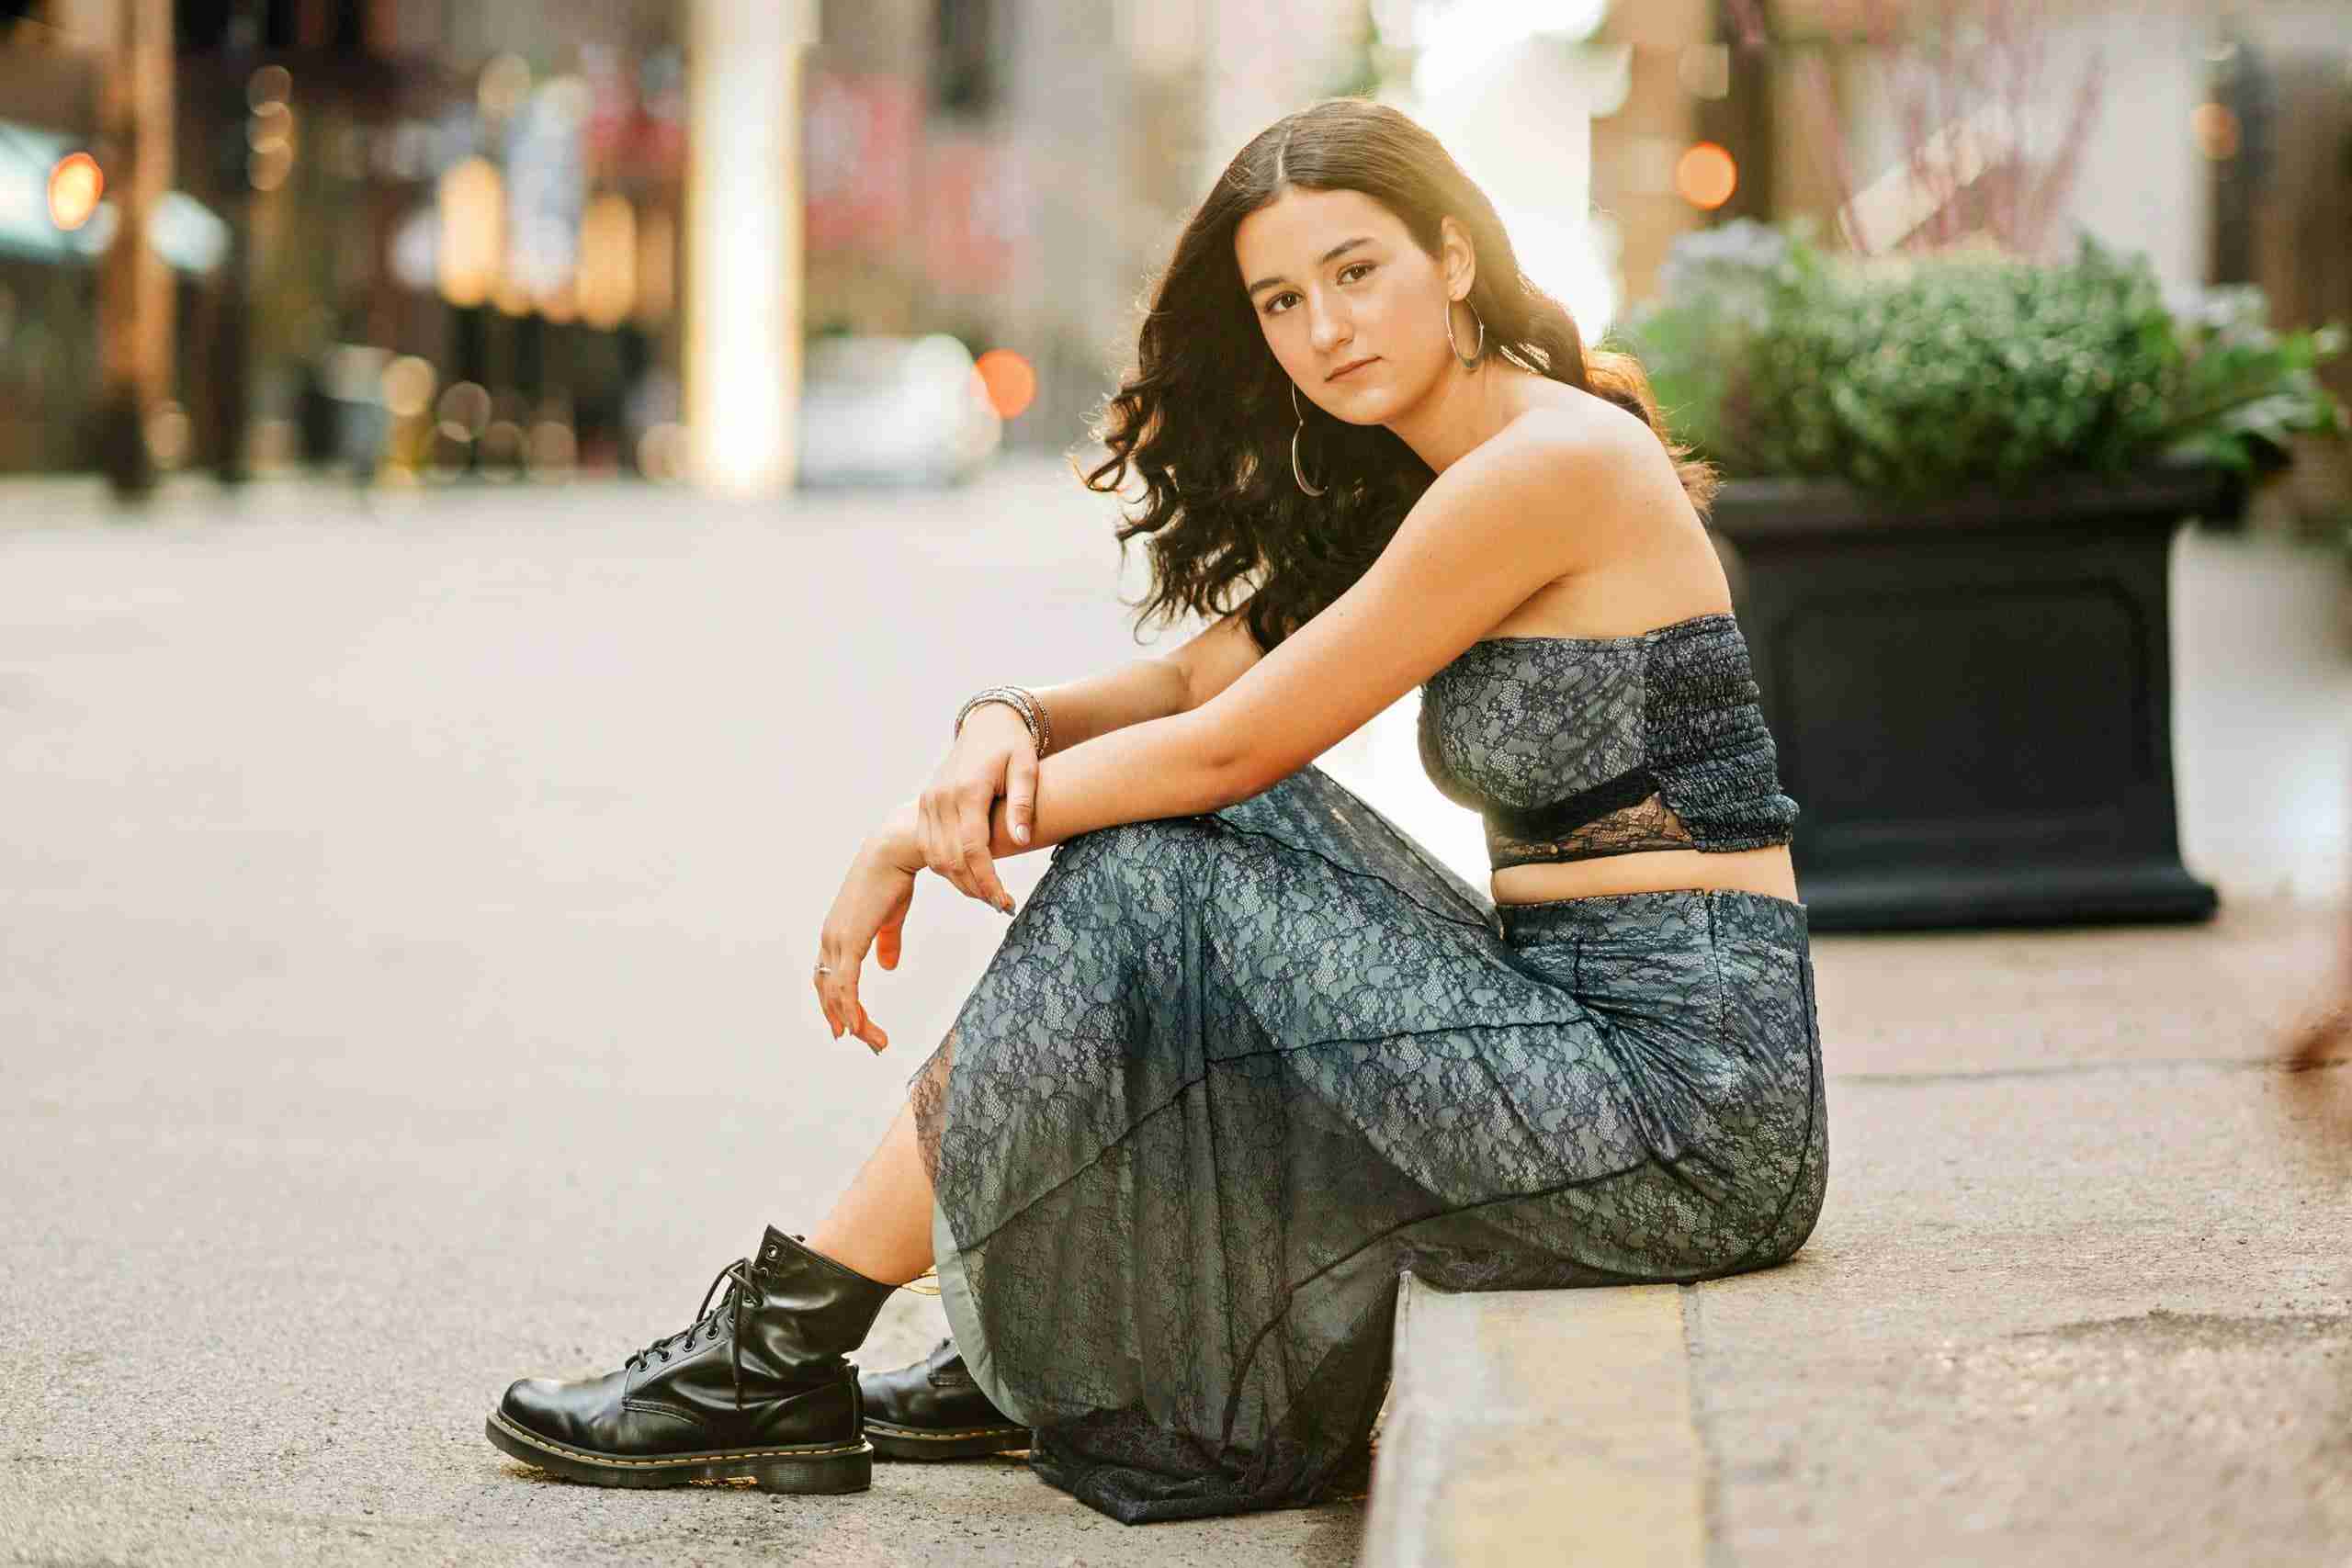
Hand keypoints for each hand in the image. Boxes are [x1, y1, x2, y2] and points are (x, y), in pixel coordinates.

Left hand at [812, 836, 916, 1053]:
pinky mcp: (849, 942)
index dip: (834, 1003)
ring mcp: (836, 941)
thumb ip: (887, 943)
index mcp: (836, 933)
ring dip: (854, 1021)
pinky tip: (860, 1026)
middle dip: (841, 1019)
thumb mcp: (890, 918)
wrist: (893, 853)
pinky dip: (851, 1010)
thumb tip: (888, 965)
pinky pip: (846, 986)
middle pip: (827, 990)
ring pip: (837, 994)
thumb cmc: (893, 879)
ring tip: (873, 1041)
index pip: (827, 977)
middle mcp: (829, 939)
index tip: (846, 1025)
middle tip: (860, 1040)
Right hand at [918, 704, 1035, 914]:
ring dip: (960, 881)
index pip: (972, 847)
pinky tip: (969, 876)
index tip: (1004, 901)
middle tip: (1001, 905)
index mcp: (967, 789)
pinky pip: (929, 847)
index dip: (987, 879)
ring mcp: (928, 802)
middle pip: (951, 859)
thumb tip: (1021, 839)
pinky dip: (946, 867)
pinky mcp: (924, 806)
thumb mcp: (1027, 767)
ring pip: (936, 857)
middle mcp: (941, 798)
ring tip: (987, 895)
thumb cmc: (1012, 746)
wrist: (986, 724)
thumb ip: (1022, 803)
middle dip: (976, 887)